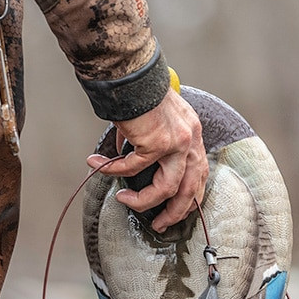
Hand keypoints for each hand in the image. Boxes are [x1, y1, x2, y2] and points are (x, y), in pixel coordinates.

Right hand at [86, 89, 207, 232]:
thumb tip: (127, 156)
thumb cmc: (138, 92)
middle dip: (174, 212)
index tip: (175, 209)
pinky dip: (113, 169)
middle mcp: (191, 139)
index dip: (190, 197)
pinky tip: (99, 164)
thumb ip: (148, 140)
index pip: (199, 174)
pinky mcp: (157, 143)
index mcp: (193, 134)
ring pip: (166, 188)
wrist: (130, 74)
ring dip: (143, 201)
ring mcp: (177, 142)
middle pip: (190, 189)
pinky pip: (132, 167)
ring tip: (124, 200)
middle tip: (159, 224)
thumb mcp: (153, 119)